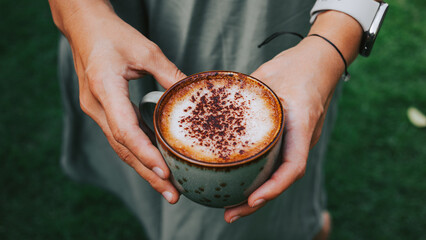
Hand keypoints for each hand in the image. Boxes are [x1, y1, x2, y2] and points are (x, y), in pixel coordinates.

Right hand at [56, 3, 185, 202]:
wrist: (85, 27)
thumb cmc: (112, 35)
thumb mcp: (146, 50)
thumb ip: (170, 75)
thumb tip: (195, 95)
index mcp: (104, 88)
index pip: (124, 130)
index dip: (145, 153)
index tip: (165, 171)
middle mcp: (96, 106)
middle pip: (123, 148)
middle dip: (147, 173)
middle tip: (171, 194)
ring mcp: (96, 110)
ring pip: (121, 147)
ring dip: (143, 168)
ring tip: (166, 187)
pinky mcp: (102, 111)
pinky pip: (120, 137)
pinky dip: (138, 152)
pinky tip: (154, 164)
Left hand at [224, 36, 345, 222]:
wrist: (316, 62)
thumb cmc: (297, 66)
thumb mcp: (271, 76)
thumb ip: (246, 91)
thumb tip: (208, 104)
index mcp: (301, 126)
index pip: (293, 166)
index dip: (274, 187)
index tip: (253, 199)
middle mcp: (300, 141)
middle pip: (281, 180)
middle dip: (256, 202)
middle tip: (229, 215)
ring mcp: (294, 142)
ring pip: (276, 175)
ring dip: (253, 194)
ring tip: (229, 207)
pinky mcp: (285, 139)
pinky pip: (272, 162)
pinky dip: (255, 176)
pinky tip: (234, 180)